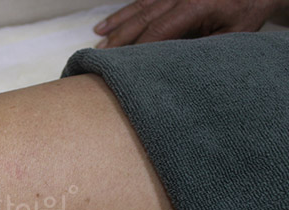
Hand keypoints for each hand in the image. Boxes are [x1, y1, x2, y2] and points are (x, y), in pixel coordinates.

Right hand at [94, 0, 283, 47]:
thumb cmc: (246, 11)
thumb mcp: (231, 35)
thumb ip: (201, 48)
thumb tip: (171, 64)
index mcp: (195, 5)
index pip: (159, 30)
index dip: (139, 49)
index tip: (122, 66)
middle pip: (142, 19)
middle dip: (120, 40)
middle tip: (102, 58)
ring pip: (138, 10)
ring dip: (117, 28)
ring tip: (100, 44)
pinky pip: (141, 2)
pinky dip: (122, 14)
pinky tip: (106, 25)